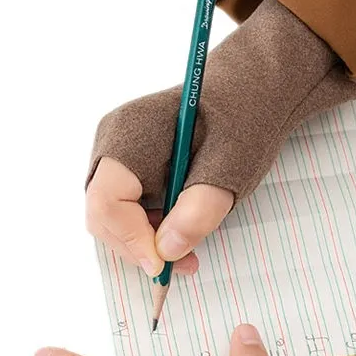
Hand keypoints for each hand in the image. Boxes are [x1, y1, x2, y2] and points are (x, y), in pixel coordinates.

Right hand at [85, 0, 355, 279]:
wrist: (251, 89)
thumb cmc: (242, 119)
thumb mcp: (230, 168)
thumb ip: (198, 211)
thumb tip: (166, 252)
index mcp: (128, 136)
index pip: (107, 203)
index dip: (131, 241)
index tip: (164, 265)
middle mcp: (112, 143)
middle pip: (104, 215)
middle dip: (139, 247)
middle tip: (183, 266)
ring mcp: (118, 153)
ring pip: (114, 216)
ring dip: (147, 242)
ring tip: (189, 256)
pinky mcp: (131, 165)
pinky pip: (128, 207)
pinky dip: (151, 228)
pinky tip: (181, 235)